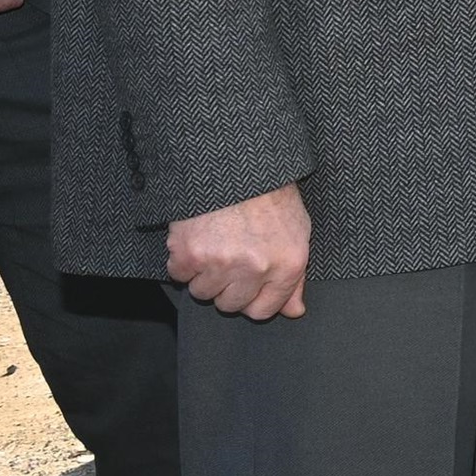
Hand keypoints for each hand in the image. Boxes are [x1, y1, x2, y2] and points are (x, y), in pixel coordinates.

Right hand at [166, 183, 312, 320]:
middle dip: (226, 286)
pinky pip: (178, 274)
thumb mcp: (296, 231)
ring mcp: (221, 263)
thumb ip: (294, 277)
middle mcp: (256, 268)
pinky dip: (181, 260)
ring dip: (203, 273)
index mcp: (287, 264)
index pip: (262, 310)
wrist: (236, 164)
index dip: (251, 299)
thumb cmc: (270, 194)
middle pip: (230, 305)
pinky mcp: (190, 253)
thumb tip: (293, 311)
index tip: (245, 285)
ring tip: (214, 243)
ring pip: (202, 291)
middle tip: (228, 257)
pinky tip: (196, 238)